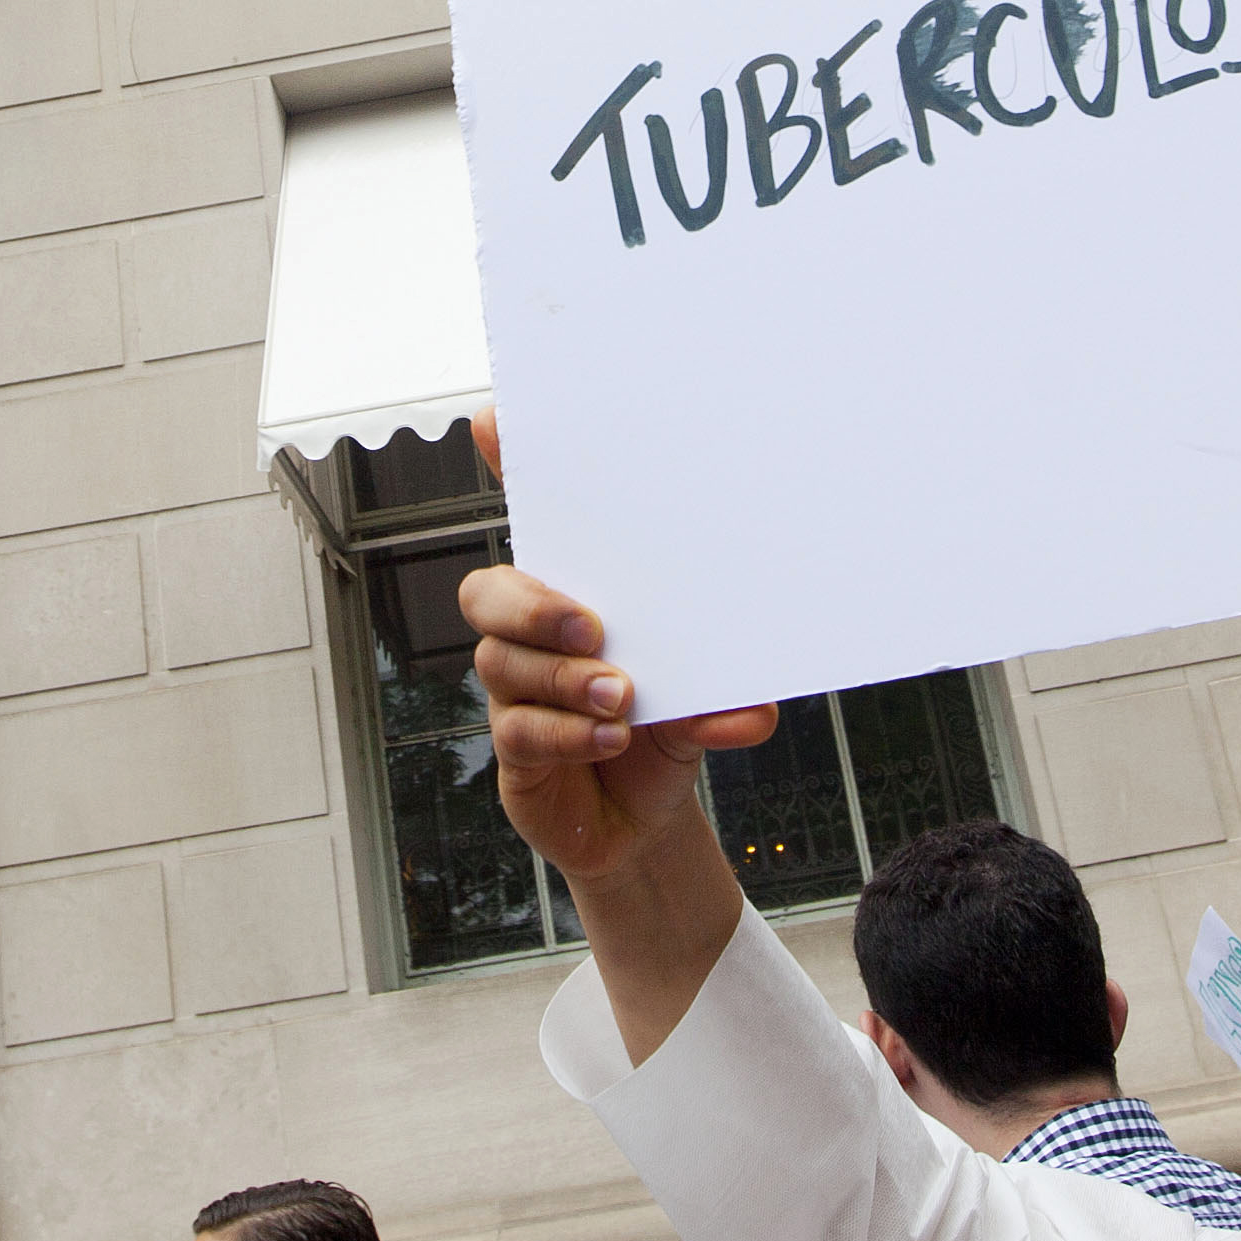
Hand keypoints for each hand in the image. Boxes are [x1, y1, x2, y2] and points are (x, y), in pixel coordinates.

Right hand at [460, 411, 780, 1059]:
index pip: (532, 518)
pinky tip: (611, 737)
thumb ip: (721, 692)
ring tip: (625, 699)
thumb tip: (755, 705)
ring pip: (504, 667)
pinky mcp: (516, 752)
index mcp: (572, 594)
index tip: (494, 419)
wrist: (649, 820)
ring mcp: (515, 692)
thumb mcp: (703, 695)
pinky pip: (521, 732)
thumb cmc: (669, 725)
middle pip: (485, 594)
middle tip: (592, 626)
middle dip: (532, 606)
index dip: (505, 467)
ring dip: (568, 681)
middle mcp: (530, 636)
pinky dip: (569, 733)